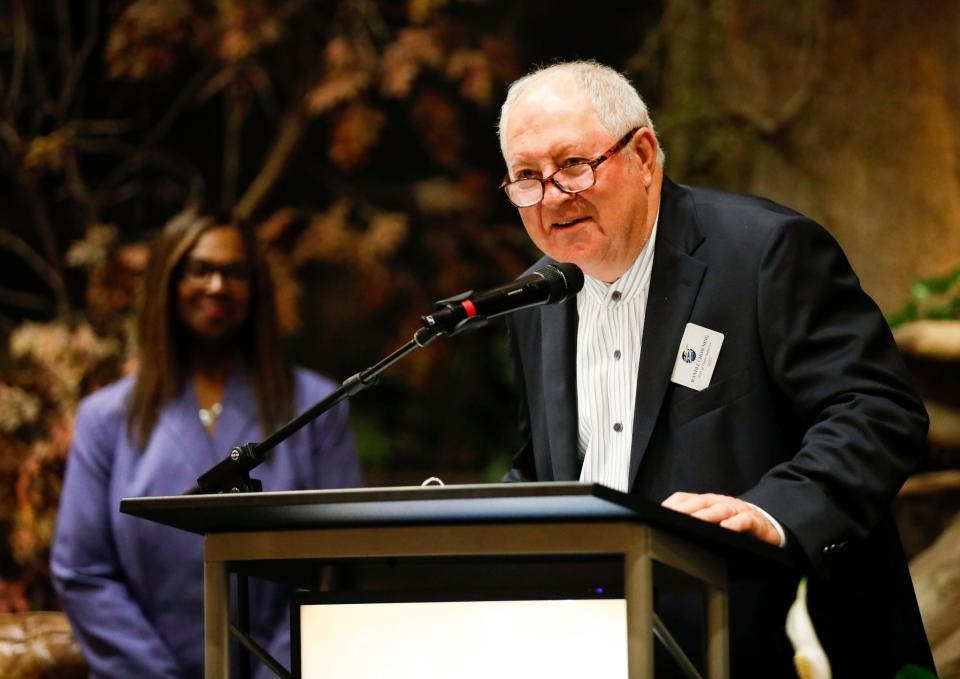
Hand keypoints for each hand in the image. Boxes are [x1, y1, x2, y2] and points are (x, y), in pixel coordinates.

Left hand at [661, 492, 780, 545]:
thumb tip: (667, 530)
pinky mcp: (754, 521)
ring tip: (695, 522)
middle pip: (701, 502)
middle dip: (685, 509)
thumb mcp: (711, 522)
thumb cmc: (734, 525)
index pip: (686, 498)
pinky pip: (745, 520)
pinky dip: (735, 523)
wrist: (767, 525)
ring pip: (721, 509)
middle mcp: (720, 502)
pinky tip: (726, 527)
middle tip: (671, 517)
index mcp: (707, 501)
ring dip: (707, 515)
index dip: (672, 504)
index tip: (658, 513)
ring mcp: (737, 509)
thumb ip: (693, 523)